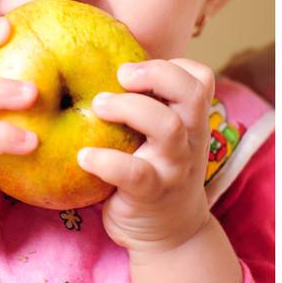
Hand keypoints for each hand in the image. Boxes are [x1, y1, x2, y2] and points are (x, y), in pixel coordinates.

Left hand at [87, 57, 216, 255]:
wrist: (168, 233)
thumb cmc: (149, 164)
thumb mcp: (154, 131)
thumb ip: (136, 97)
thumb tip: (81, 49)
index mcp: (186, 117)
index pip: (200, 78)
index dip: (174, 64)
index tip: (132, 64)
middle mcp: (187, 138)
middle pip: (192, 93)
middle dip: (156, 74)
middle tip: (120, 75)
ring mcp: (173, 166)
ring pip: (168, 127)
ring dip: (129, 108)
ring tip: (97, 106)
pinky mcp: (152, 194)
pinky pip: (136, 173)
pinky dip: (107, 161)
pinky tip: (84, 156)